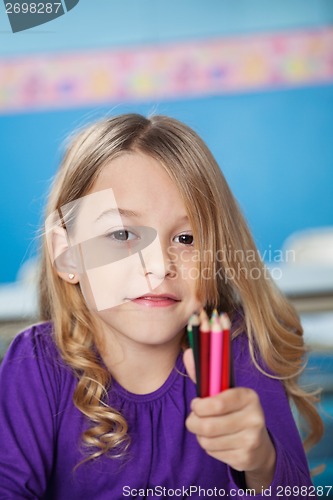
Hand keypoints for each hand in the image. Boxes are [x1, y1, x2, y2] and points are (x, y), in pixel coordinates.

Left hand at [183, 348, 275, 489]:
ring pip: (207, 440)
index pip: (217, 403)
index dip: (199, 406)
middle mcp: (255, 417)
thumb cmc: (234, 411)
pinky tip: (219, 442)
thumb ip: (206, 375)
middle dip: (193, 423)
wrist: (258, 445)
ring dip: (200, 436)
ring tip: (208, 430)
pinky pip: (212, 453)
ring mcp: (252, 440)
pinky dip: (209, 448)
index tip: (196, 404)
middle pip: (208, 425)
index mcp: (249, 396)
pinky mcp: (246, 458)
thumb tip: (189, 352)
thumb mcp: (223, 392)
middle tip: (194, 419)